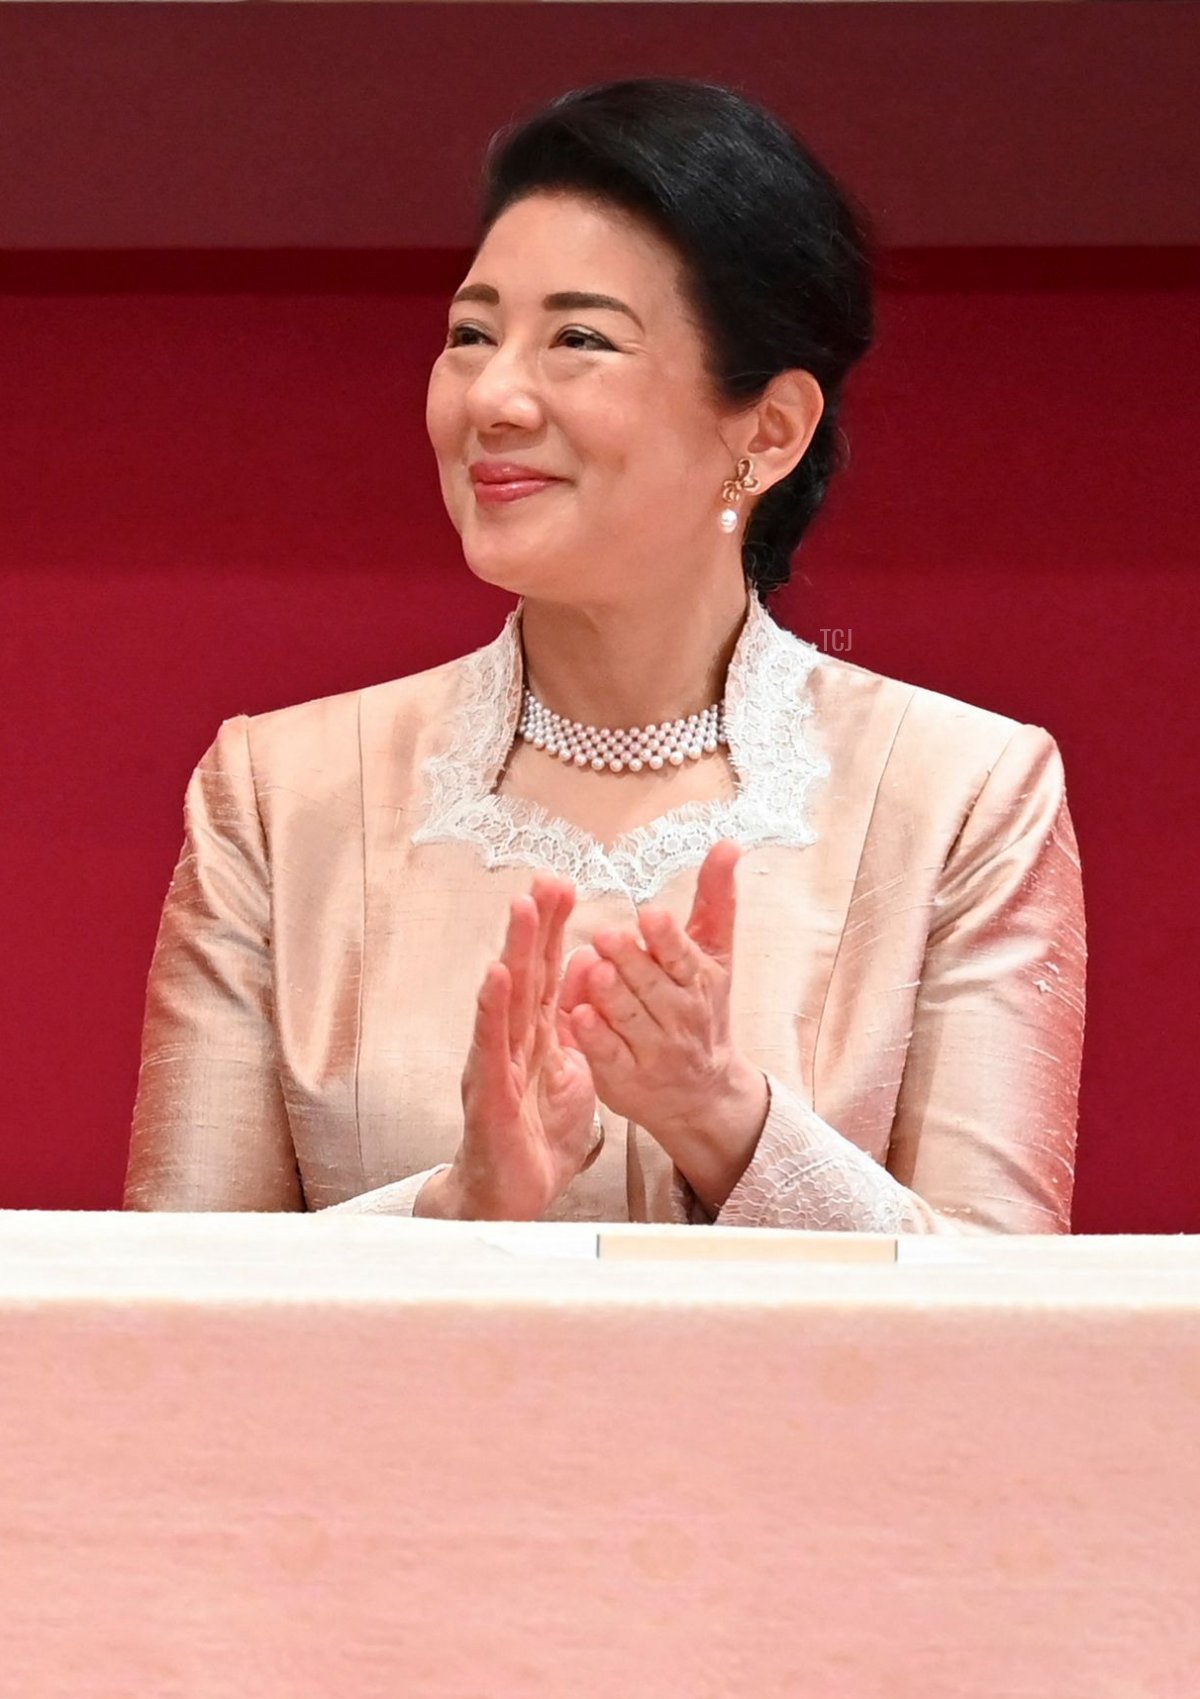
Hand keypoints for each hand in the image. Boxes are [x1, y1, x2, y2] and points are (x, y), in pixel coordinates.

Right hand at [444, 875, 598, 1220]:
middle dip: (536, 926)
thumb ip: (575, 1046)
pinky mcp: (487, 1091)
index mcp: (536, 1038)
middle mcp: (511, 1040)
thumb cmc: (533, 1142)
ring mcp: (495, 1062)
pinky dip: (491, 1008)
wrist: (510, 1198)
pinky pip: (490, 1044)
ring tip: (522, 908)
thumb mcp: (570, 1085)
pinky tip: (496, 975)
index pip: (547, 975)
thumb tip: (585, 1013)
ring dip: (513, 949)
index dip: (555, 933)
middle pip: (526, 973)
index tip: (564, 888)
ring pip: (506, 997)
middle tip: (546, 878)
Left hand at [559, 841, 768, 1210]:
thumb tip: (728, 843)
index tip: (650, 917)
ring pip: (627, 1017)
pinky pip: (606, 1055)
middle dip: (630, 959)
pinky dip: (594, 1036)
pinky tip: (578, 1015)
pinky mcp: (624, 1078)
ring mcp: (651, 1049)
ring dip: (610, 993)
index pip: (683, 956)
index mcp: (698, 981)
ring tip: (593, 969)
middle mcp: (678, 1015)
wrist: (702, 1091)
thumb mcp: (714, 954)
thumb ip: (715, 900)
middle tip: (606, 935)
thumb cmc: (702, 1007)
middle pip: (651, 984)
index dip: (667, 938)